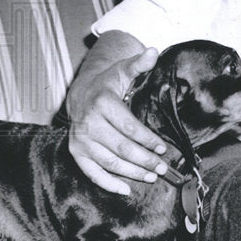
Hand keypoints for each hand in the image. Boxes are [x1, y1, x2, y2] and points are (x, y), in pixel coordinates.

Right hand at [67, 48, 167, 194]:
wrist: (81, 94)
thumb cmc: (108, 84)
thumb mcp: (123, 70)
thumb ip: (139, 64)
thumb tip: (153, 51)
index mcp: (102, 103)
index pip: (129, 127)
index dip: (147, 139)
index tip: (164, 147)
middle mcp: (88, 124)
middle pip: (121, 148)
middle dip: (144, 160)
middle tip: (163, 167)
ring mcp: (81, 141)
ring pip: (109, 162)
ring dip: (132, 173)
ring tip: (152, 176)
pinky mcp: (77, 153)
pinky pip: (92, 173)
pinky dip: (109, 183)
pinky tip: (126, 189)